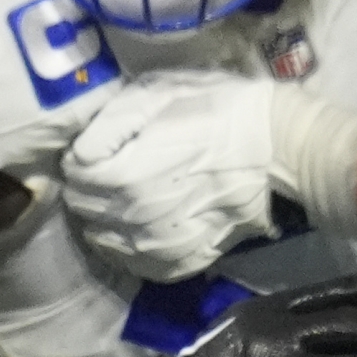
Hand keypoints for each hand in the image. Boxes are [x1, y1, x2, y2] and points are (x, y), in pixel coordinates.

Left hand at [62, 70, 356, 283]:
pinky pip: (132, 262)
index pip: (73, 172)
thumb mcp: (163, 94)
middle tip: (113, 168)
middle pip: (83, 206)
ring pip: (101, 237)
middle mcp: (130, 217)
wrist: (283, 149)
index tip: (101, 146)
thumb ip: (112, 121)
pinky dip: (128, 245)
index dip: (82, 156)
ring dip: (105, 217)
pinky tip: (143, 224)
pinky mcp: (175, 263)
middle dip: (89, 186)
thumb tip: (81, 147)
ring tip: (131, 195)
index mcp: (122, 174)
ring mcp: (152, 245)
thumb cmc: (224, 111)